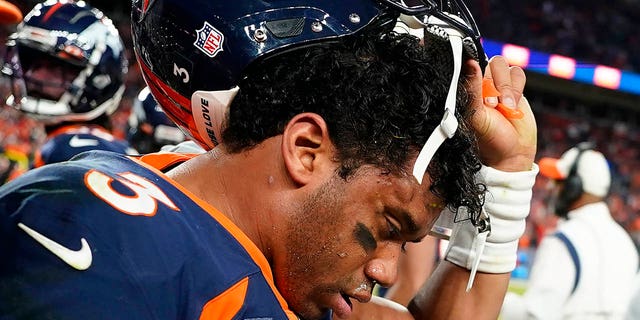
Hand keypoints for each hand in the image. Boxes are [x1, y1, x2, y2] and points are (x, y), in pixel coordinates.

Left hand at [465, 56, 536, 171]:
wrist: (511, 152)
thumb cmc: (488, 137)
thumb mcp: (476, 114)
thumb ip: (473, 88)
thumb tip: (470, 63)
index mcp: (467, 89)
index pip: (470, 64)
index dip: (478, 73)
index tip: (482, 93)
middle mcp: (480, 83)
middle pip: (490, 63)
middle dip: (496, 85)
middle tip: (494, 106)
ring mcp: (497, 84)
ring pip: (504, 66)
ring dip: (507, 88)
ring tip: (506, 108)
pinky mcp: (514, 88)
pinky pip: (518, 73)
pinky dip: (517, 88)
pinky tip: (513, 106)